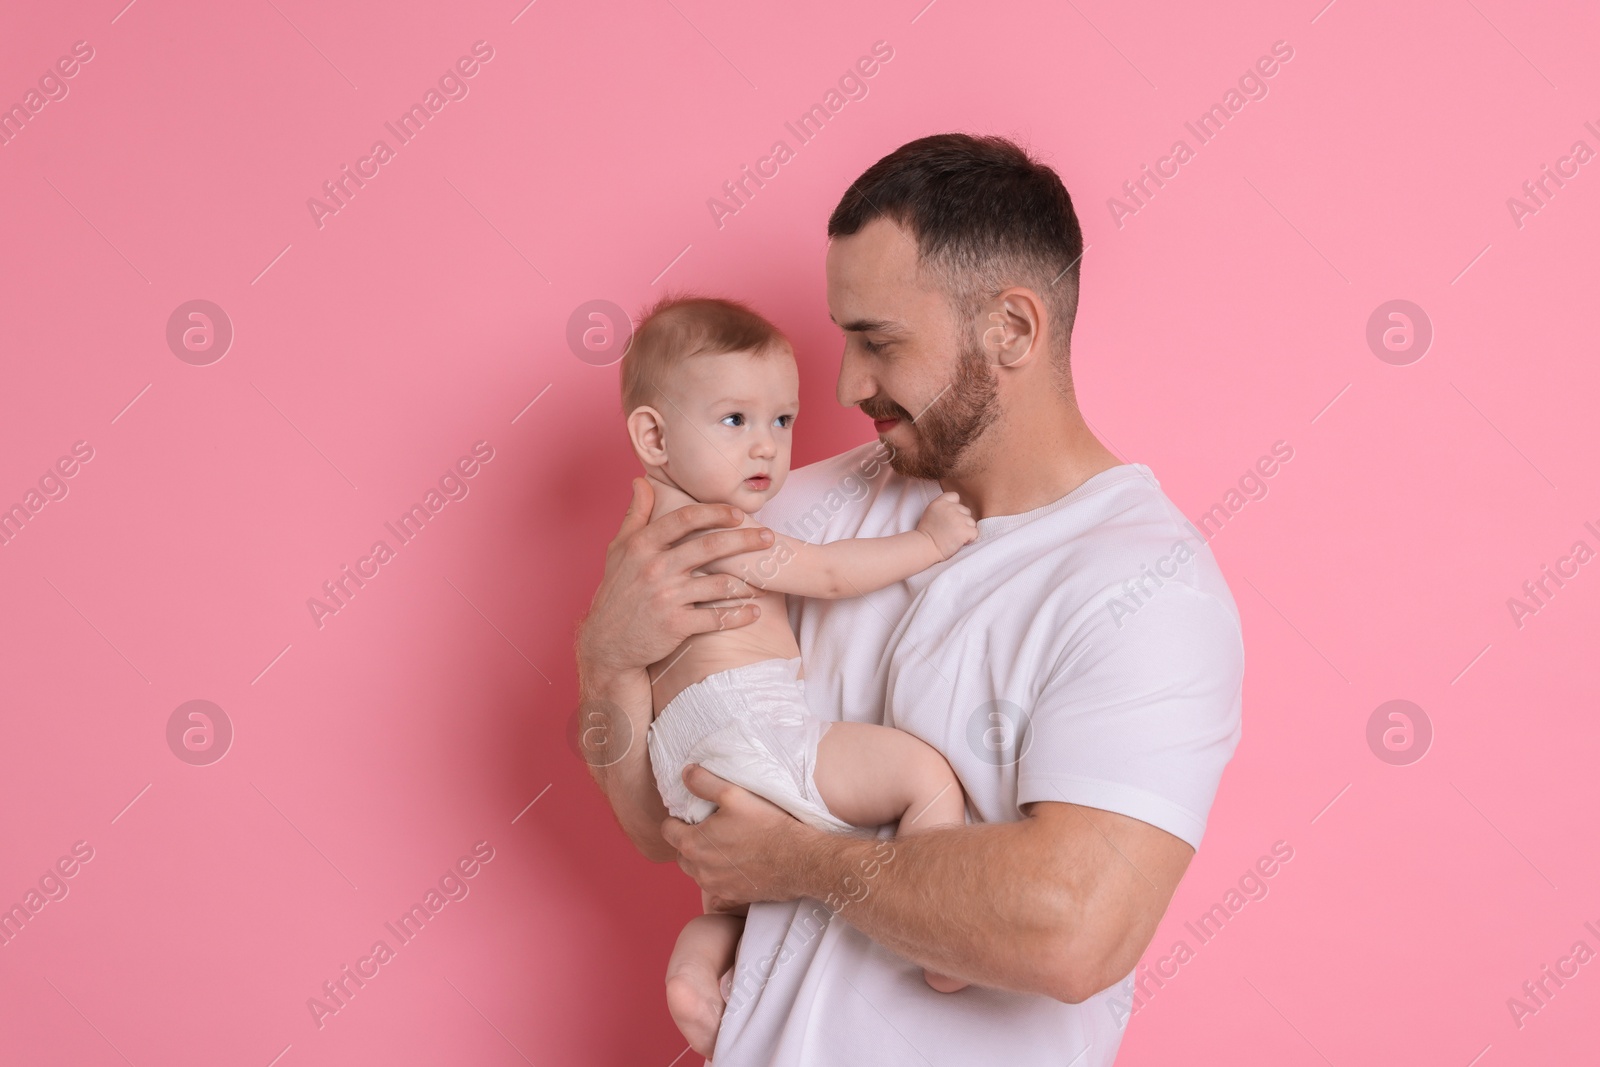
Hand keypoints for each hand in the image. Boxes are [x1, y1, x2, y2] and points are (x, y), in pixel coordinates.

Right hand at [576, 478, 772, 686]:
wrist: (607, 643)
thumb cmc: (617, 592)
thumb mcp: (618, 550)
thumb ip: (635, 515)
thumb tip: (641, 481)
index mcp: (642, 546)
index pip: (685, 519)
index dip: (715, 512)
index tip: (739, 514)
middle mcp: (655, 568)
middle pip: (710, 546)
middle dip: (745, 540)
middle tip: (769, 538)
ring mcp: (666, 597)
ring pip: (719, 583)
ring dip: (747, 582)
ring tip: (764, 579)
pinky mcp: (676, 624)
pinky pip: (717, 617)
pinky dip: (740, 615)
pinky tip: (753, 611)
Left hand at [661, 765, 819, 909]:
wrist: (798, 859)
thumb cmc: (766, 825)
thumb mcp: (734, 794)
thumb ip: (704, 783)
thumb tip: (686, 773)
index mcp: (693, 845)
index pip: (668, 831)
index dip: (678, 819)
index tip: (695, 815)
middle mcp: (699, 871)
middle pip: (682, 853)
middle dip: (691, 841)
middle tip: (713, 829)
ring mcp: (715, 887)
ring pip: (698, 872)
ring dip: (705, 860)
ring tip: (727, 845)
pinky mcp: (732, 898)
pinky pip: (716, 890)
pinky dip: (720, 878)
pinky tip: (736, 867)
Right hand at [915, 491, 977, 559]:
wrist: (924, 548)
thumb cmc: (926, 534)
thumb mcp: (931, 513)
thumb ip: (943, 508)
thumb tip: (958, 510)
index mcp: (940, 502)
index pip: (955, 496)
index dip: (956, 507)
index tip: (951, 517)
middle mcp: (950, 508)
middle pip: (966, 511)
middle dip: (962, 520)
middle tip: (951, 531)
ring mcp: (958, 518)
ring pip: (972, 522)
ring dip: (966, 530)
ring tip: (954, 537)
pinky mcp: (965, 530)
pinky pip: (975, 533)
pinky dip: (969, 539)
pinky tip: (959, 542)